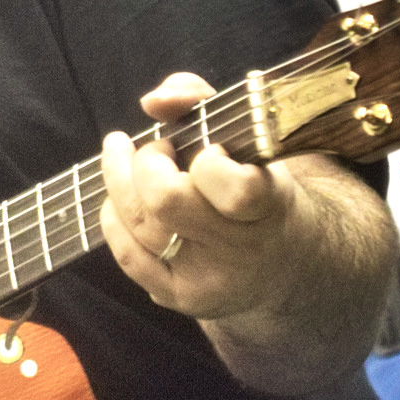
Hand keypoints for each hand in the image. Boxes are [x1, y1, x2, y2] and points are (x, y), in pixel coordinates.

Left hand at [100, 72, 335, 323]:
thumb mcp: (251, 140)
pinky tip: (118, 199)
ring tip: (123, 158)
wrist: (285, 265)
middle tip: (155, 149)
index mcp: (269, 207)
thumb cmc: (261, 188)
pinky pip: (128, 256)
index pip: (237, 189)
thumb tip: (152, 101)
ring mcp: (207, 278)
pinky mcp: (180, 297)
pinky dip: (113, 219)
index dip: (208, 161)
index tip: (205, 147)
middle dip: (146, 162)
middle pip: (168, 203)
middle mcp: (241, 250)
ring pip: (139, 225)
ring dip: (119, 181)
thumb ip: (202, 102)